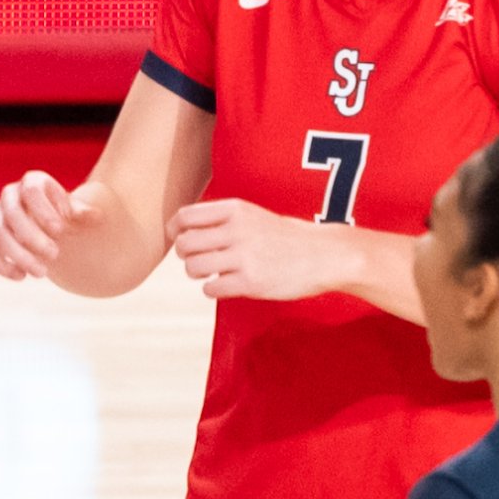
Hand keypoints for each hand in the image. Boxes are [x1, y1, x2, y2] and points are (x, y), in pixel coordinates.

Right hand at [0, 168, 89, 281]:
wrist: (49, 223)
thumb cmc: (64, 214)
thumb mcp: (75, 210)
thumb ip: (83, 212)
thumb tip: (95, 217)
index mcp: (32, 182)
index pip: (32, 191)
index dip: (44, 210)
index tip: (61, 230)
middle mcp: (10, 196)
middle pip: (12, 214)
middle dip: (32, 237)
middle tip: (55, 255)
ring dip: (18, 255)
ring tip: (42, 273)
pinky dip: (0, 264)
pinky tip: (21, 277)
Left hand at [168, 196, 352, 301]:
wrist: (324, 255)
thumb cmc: (284, 237)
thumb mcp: (253, 215)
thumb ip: (221, 220)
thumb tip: (181, 231)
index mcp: (235, 209)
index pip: (185, 216)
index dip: (174, 231)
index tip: (180, 240)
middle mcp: (237, 230)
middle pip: (184, 244)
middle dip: (184, 255)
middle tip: (197, 260)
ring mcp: (244, 257)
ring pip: (193, 267)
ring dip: (197, 273)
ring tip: (212, 272)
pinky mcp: (251, 282)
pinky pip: (210, 288)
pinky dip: (212, 289)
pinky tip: (226, 285)